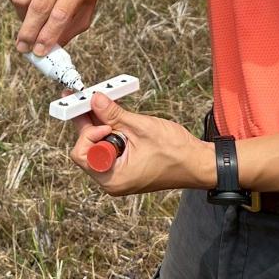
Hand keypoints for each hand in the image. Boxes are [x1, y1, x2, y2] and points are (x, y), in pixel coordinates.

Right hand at [3, 0, 102, 55]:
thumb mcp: (86, 9)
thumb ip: (69, 30)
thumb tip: (47, 50)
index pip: (61, 13)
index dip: (48, 35)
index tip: (39, 52)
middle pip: (39, 6)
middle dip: (30, 31)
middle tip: (23, 48)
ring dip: (22, 17)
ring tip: (32, 21)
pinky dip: (16, 5)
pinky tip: (28, 5)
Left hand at [69, 93, 213, 195]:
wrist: (197, 163)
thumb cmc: (176, 152)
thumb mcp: (141, 128)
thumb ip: (114, 114)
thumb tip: (94, 100)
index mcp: (113, 177)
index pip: (82, 153)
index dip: (88, 132)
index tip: (102, 117)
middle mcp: (111, 179)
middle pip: (87, 148)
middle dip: (90, 123)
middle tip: (90, 99)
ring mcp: (118, 174)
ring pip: (98, 145)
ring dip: (101, 124)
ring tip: (104, 102)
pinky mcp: (125, 166)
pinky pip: (110, 147)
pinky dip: (111, 130)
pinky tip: (114, 113)